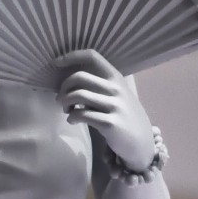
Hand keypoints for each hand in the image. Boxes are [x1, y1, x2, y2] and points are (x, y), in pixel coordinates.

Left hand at [57, 49, 154, 170]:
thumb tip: (69, 82)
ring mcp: (114, 106)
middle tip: (60, 99)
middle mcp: (116, 89)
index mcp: (115, 77)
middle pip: (79, 77)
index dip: (72, 56)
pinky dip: (71, 117)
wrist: (141, 141)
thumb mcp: (115, 95)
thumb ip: (97, 86)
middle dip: (63, 88)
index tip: (56, 62)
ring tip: (66, 110)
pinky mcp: (110, 123)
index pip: (93, 57)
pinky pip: (82, 114)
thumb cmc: (122, 115)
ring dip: (65, 103)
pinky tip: (72, 120)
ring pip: (78, 95)